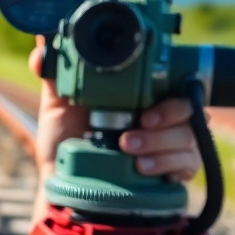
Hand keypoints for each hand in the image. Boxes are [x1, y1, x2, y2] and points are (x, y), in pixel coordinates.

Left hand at [27, 40, 204, 234]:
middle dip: (170, 112)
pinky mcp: (173, 173)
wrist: (63, 188)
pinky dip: (167, 164)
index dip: (174, 74)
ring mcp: (170, 144)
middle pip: (190, 103)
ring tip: (129, 148)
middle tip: (143, 121)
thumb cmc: (64, 142)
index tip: (152, 84)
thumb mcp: (57, 106)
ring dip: (162, 142)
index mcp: (140, 93)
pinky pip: (188, 165)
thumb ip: (57, 73)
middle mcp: (160, 115)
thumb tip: (44, 46)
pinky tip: (143, 168)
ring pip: (189, 135)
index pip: (173, 75)